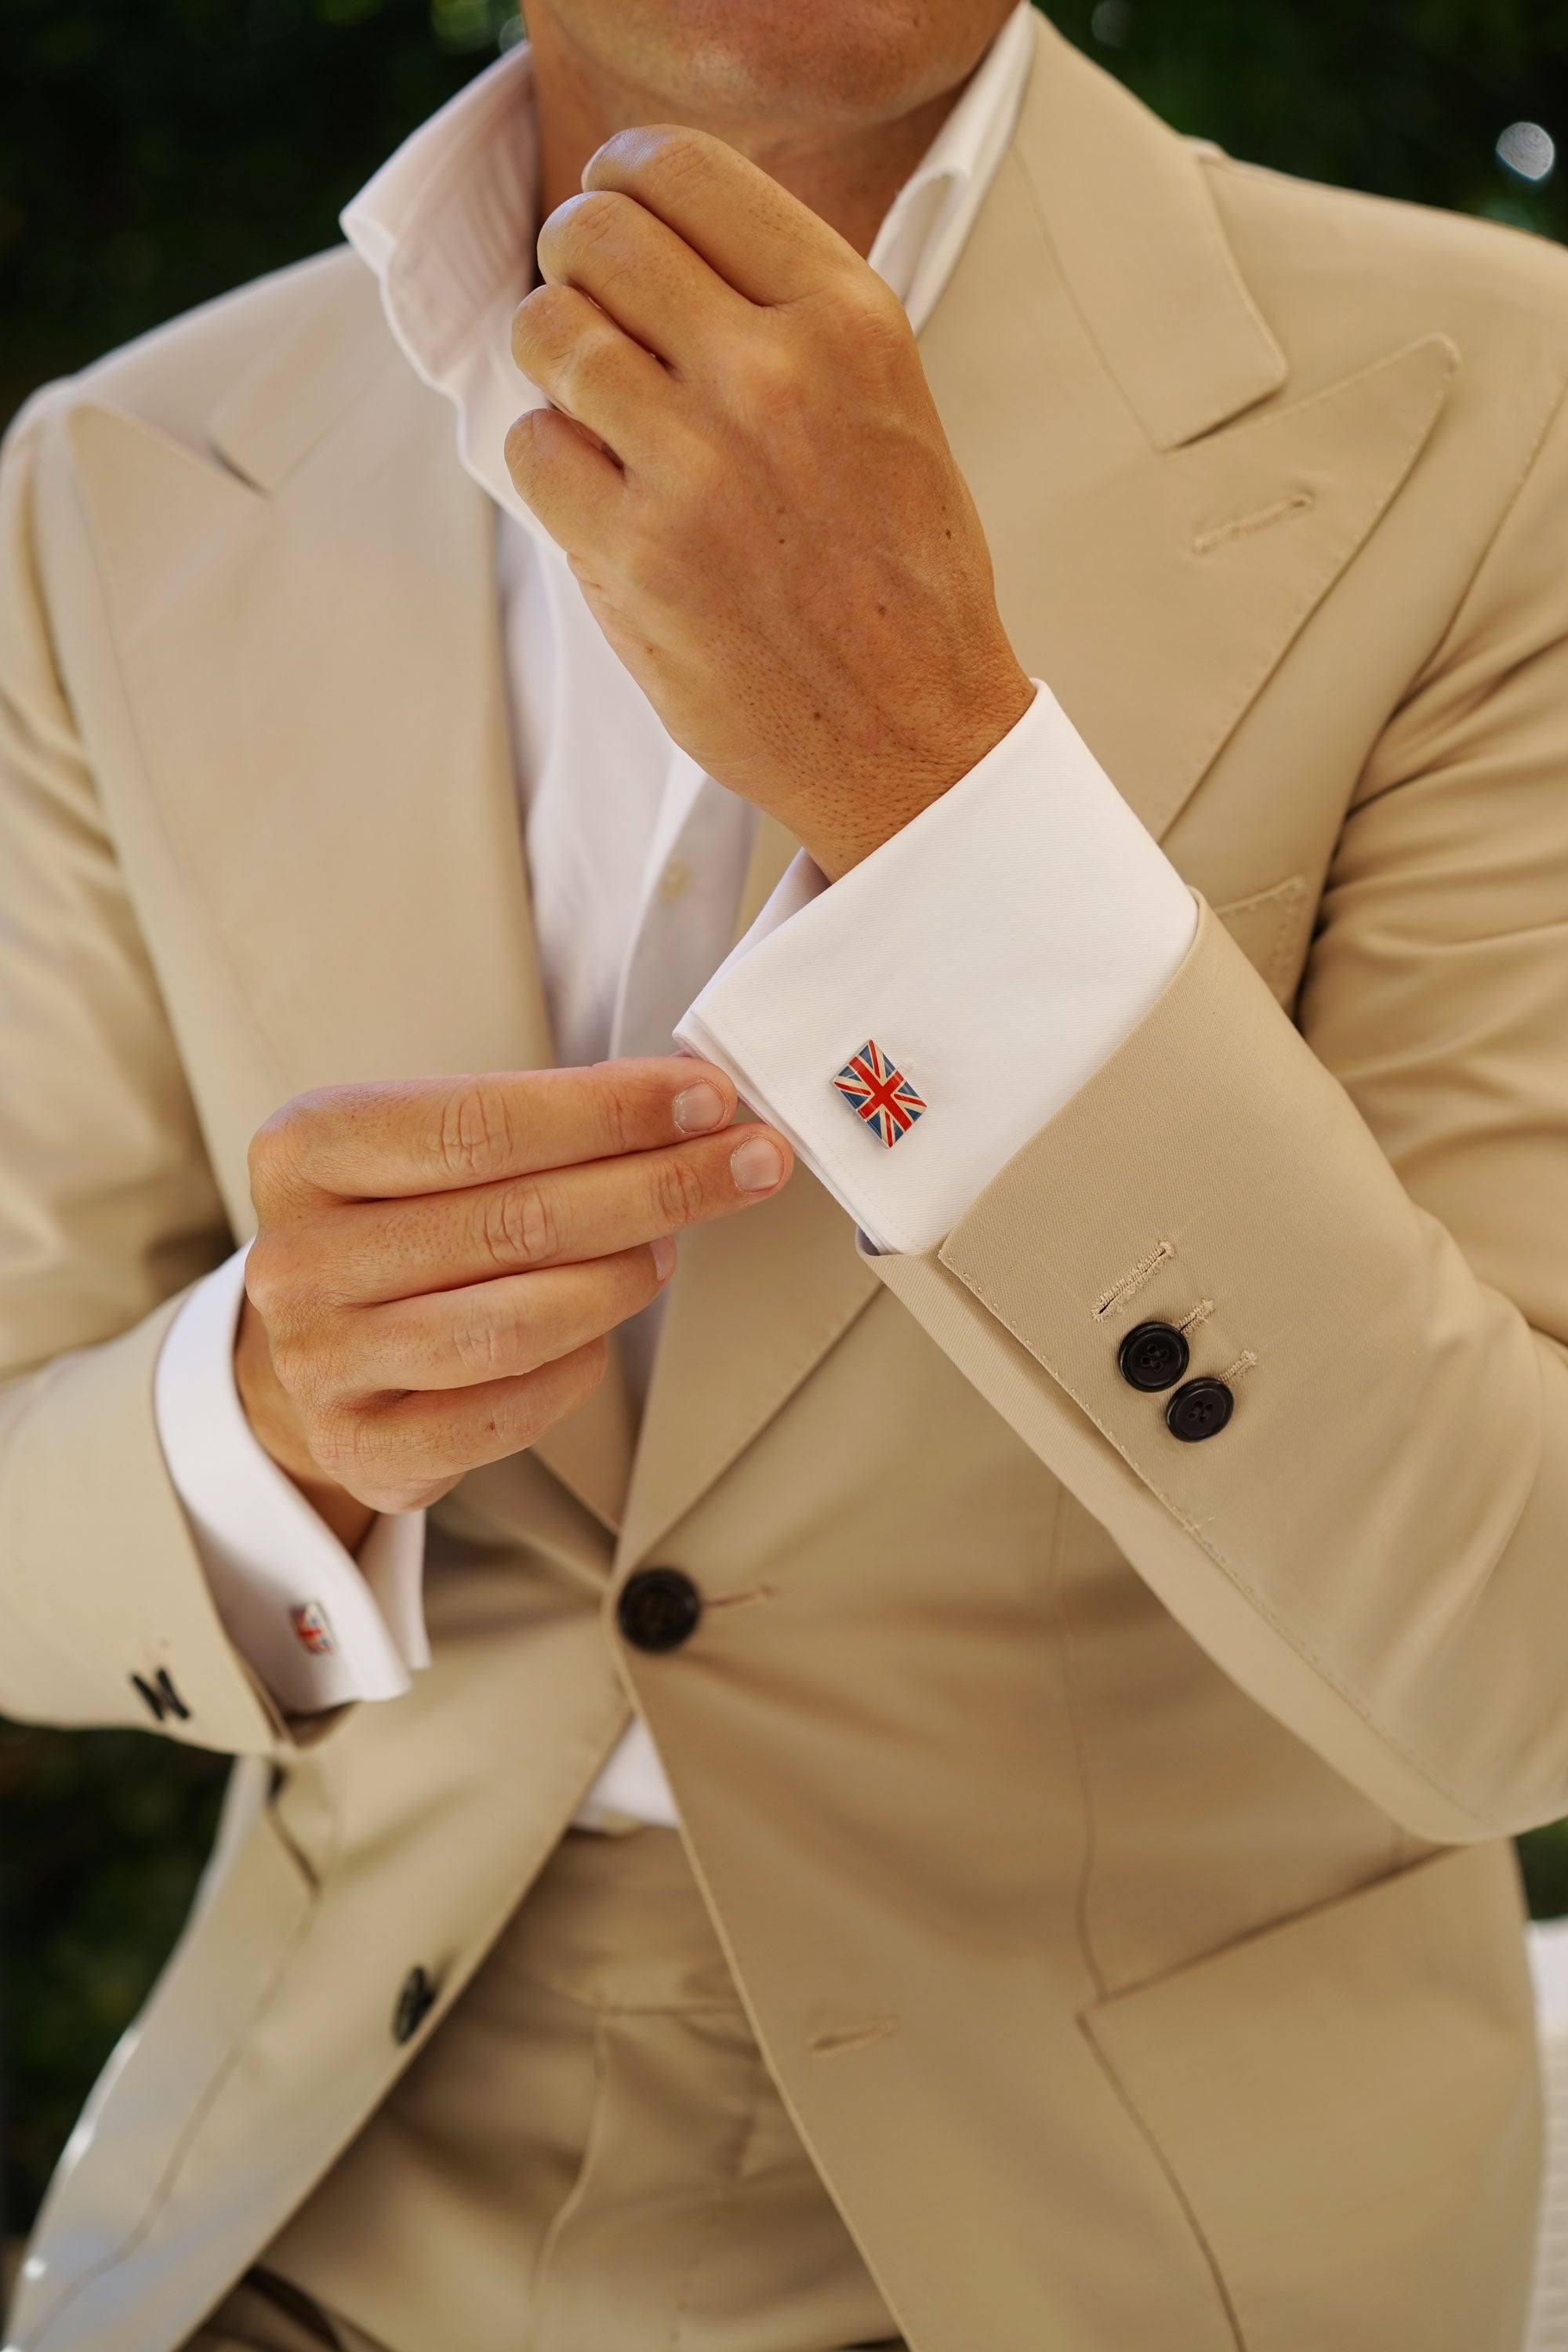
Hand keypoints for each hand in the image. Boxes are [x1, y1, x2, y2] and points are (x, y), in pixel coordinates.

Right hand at [237, 1059, 791, 1549]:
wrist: (314, 1346)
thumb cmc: (397, 1224)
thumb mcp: (431, 1146)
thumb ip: (542, 1120)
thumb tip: (691, 1102)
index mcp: (304, 1151)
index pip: (480, 1124)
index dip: (610, 1111)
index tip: (710, 1100)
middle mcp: (295, 1257)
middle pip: (515, 1221)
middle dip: (656, 1186)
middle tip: (749, 1163)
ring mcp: (320, 1361)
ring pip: (516, 1324)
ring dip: (621, 1281)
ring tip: (666, 1251)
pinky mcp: (360, 1448)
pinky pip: (505, 1414)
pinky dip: (575, 1370)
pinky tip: (601, 1336)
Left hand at [504, 127, 1032, 880]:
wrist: (913, 733)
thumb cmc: (898, 575)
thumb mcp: (885, 400)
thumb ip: (785, 310)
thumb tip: (656, 237)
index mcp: (845, 319)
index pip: (681, 168)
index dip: (621, 179)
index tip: (615, 213)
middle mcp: (771, 374)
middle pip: (592, 234)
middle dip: (573, 264)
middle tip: (591, 312)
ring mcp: (696, 467)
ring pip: (546, 334)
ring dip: (553, 366)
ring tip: (598, 411)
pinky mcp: (636, 556)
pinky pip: (531, 448)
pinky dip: (551, 467)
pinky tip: (603, 498)